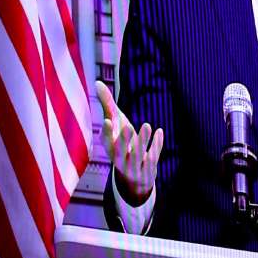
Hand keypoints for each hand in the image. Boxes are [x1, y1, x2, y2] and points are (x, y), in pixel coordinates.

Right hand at [96, 80, 162, 205]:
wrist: (135, 175)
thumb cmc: (122, 141)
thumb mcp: (116, 122)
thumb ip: (107, 103)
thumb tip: (97, 82)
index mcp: (109, 147)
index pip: (106, 142)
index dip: (107, 133)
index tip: (108, 121)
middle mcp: (119, 159)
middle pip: (120, 151)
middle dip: (124, 139)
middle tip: (128, 126)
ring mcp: (134, 167)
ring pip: (137, 155)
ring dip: (142, 141)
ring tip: (147, 125)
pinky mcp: (147, 170)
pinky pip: (152, 158)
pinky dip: (156, 145)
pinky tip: (159, 131)